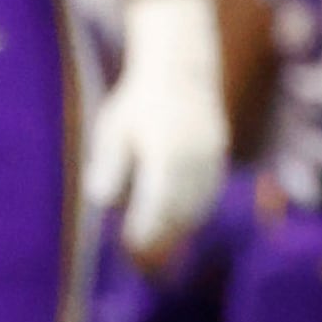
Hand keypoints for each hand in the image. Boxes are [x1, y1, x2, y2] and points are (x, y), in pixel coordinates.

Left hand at [88, 0, 228, 261]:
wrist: (179, 69)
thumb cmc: (137, 104)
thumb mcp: (113, 130)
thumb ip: (109, 165)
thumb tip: (101, 201)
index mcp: (166, 151)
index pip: (158, 201)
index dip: (146, 227)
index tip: (131, 244)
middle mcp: (194, 154)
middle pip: (181, 206)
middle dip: (163, 231)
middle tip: (142, 252)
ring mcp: (212, 153)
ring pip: (200, 200)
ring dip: (180, 223)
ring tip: (158, 240)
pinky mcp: (219, 151)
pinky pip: (210, 189)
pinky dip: (196, 207)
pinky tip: (179, 220)